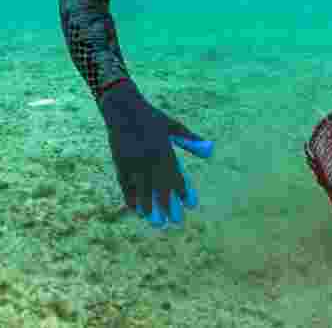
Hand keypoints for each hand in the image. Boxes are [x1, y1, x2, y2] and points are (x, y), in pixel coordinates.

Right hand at [98, 79, 213, 226]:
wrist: (123, 108)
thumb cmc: (152, 118)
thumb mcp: (173, 126)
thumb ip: (190, 140)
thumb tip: (211, 151)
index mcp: (163, 148)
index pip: (176, 174)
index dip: (184, 190)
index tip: (191, 204)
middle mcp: (149, 157)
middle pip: (160, 186)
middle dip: (169, 204)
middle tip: (177, 221)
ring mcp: (133, 161)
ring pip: (142, 189)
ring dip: (150, 207)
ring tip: (157, 222)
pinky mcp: (120, 164)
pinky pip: (127, 186)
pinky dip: (132, 199)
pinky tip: (138, 210)